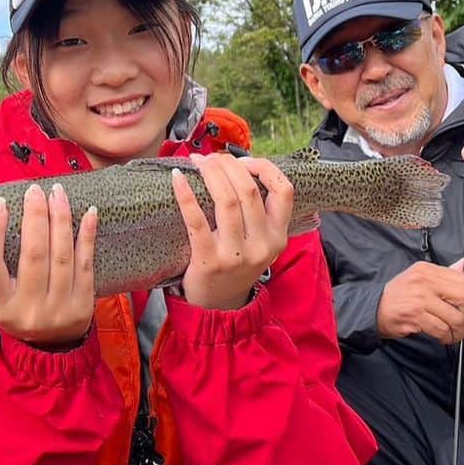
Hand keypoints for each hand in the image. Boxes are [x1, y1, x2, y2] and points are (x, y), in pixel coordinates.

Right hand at [0, 183, 97, 346]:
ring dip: (61, 219)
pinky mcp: (84, 305)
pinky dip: (87, 236)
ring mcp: (59, 309)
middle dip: (35, 216)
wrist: (52, 350)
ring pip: (61, 255)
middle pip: (32, 254)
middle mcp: (29, 310)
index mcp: (1, 307)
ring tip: (57, 194)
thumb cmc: (22, 311)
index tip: (0, 203)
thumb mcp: (1, 297)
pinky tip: (88, 212)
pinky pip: (86, 263)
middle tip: (35, 190)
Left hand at [172, 153, 292, 309]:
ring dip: (210, 173)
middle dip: (228, 165)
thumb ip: (257, 213)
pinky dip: (186, 194)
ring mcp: (237, 254)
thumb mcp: (259, 243)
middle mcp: (262, 245)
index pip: (284, 191)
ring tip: (198, 162)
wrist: (218, 307)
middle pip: (249, 190)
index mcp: (278, 236)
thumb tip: (234, 167)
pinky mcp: (209, 260)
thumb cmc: (235, 264)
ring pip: (227, 201)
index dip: (264, 168)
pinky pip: (197, 220)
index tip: (243, 160)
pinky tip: (178, 178)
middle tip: (211, 157)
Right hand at [377, 259, 463, 343]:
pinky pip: (441, 329)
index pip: (463, 280)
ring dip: (458, 331)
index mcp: (427, 270)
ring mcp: (419, 299)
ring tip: (453, 333)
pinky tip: (443, 337)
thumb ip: (445, 274)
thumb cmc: (398, 295)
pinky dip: (446, 337)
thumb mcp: (420, 277)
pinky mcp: (415, 316)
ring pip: (455, 318)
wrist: (373, 309)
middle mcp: (424, 282)